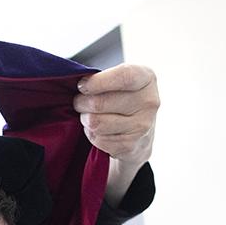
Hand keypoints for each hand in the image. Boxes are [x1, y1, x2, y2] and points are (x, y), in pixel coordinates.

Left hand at [74, 64, 159, 205]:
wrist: (140, 135)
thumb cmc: (120, 102)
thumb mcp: (117, 83)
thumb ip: (100, 80)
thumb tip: (73, 82)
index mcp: (147, 77)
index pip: (123, 76)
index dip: (98, 82)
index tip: (81, 86)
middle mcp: (152, 101)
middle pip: (103, 103)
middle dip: (82, 105)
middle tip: (78, 105)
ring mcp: (145, 127)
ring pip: (98, 124)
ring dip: (87, 123)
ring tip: (89, 120)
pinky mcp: (135, 148)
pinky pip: (101, 142)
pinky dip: (94, 139)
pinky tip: (99, 134)